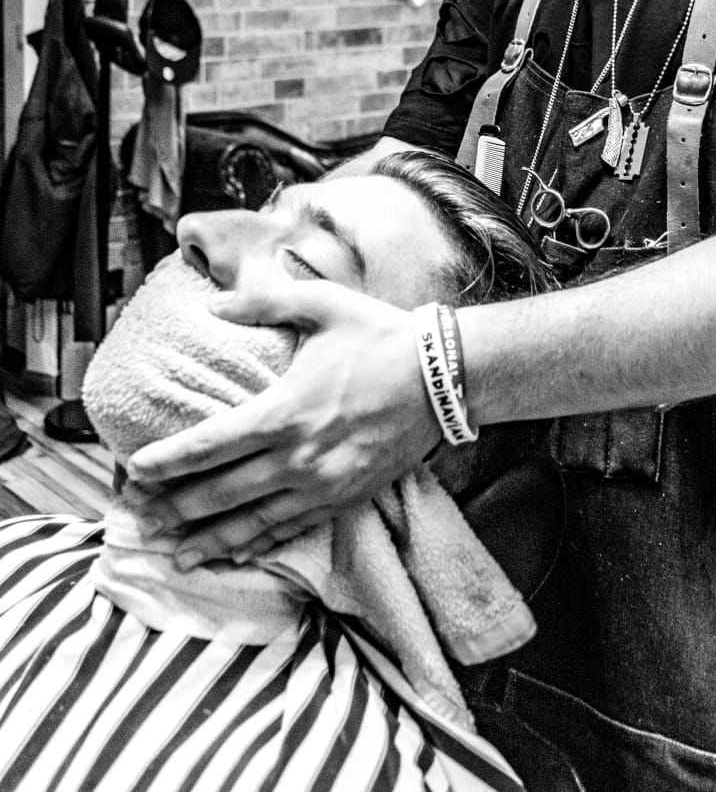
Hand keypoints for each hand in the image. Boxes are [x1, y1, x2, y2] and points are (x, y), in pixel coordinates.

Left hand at [127, 279, 438, 566]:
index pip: (210, 445)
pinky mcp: (345, 498)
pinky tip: (235, 550)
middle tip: (138, 516)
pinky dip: (258, 543)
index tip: (133, 472)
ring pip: (252, 522)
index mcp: (286, 409)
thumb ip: (261, 302)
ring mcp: (323, 484)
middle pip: (221, 492)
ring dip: (208, 537)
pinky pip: (291, 529)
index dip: (167, 462)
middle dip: (174, 507)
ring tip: (174, 551)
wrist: (444, 376)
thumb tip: (213, 305)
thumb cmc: (380, 335)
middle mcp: (299, 457)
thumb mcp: (320, 303)